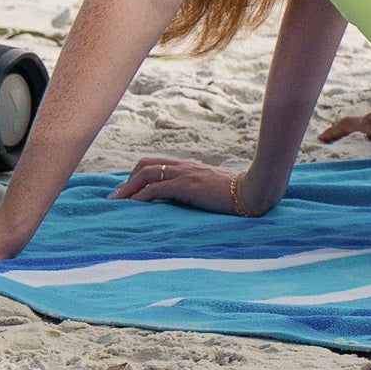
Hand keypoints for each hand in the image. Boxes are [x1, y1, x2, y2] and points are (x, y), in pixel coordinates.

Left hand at [113, 156, 270, 216]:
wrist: (253, 190)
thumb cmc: (238, 193)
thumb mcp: (214, 189)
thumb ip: (200, 190)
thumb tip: (189, 200)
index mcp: (190, 167)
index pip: (156, 164)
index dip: (137, 176)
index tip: (127, 191)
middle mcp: (185, 167)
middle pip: (145, 164)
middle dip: (127, 180)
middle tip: (117, 198)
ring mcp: (186, 174)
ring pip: (146, 174)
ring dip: (128, 188)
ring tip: (117, 202)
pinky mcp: (187, 186)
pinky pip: (156, 189)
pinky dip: (141, 196)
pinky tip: (133, 205)